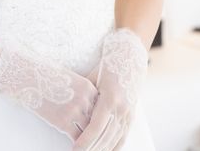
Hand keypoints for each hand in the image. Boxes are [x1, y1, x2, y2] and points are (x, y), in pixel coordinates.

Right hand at [0, 49, 97, 140]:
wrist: (30, 76)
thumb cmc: (48, 77)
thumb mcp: (71, 81)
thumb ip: (83, 94)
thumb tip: (88, 109)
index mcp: (88, 87)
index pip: (101, 107)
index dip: (100, 118)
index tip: (103, 127)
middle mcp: (85, 98)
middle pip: (97, 120)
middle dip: (98, 131)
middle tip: (101, 141)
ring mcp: (75, 109)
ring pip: (89, 131)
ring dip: (90, 140)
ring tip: (91, 146)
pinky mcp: (63, 120)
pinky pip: (77, 137)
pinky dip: (79, 144)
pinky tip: (78, 148)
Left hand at [74, 29, 147, 150]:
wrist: (130, 58)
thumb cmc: (107, 67)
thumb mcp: (92, 79)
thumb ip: (84, 97)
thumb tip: (67, 110)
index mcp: (110, 98)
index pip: (95, 128)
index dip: (84, 142)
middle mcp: (121, 108)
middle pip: (104, 138)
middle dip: (90, 150)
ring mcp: (128, 113)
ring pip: (113, 140)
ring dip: (100, 150)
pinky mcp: (131, 115)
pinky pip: (122, 137)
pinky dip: (113, 148)